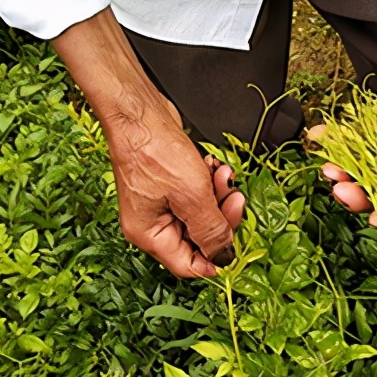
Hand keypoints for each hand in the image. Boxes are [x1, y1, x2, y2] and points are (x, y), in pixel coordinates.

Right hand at [51, 8, 244, 277]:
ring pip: (200, 214)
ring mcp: (159, 203)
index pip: (187, 265)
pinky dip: (208, 183)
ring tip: (223, 175)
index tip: (237, 248)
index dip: (214, 260)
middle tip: (235, 199)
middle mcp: (151, 222)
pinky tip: (211, 166)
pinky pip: (196, 194)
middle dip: (220, 218)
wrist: (140, 112)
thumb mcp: (192, 196)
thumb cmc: (154, 151)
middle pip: (197, 238)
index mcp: (149, 234)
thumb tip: (224, 256)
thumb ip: (211, 230)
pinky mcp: (168, 184)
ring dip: (217, 196)